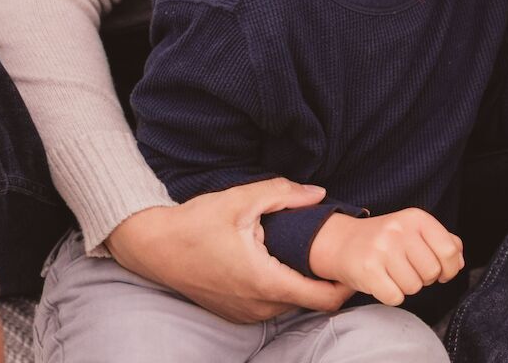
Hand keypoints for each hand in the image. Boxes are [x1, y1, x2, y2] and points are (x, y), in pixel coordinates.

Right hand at [106, 179, 353, 322]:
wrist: (152, 246)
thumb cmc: (195, 223)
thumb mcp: (240, 199)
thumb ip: (283, 194)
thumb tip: (318, 194)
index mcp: (264, 281)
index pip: (322, 299)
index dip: (345, 286)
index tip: (356, 265)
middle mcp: (257, 305)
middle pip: (308, 301)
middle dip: (324, 280)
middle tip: (334, 252)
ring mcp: (244, 314)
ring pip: (289, 304)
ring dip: (300, 283)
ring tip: (307, 254)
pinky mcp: (234, 314)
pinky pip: (269, 305)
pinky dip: (280, 288)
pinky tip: (277, 261)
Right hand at [308, 208, 463, 306]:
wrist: (344, 242)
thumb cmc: (386, 240)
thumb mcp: (415, 230)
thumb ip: (443, 241)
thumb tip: (460, 262)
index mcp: (416, 218)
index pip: (450, 250)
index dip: (450, 268)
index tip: (442, 272)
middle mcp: (399, 230)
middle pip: (432, 272)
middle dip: (425, 278)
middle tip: (411, 271)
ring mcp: (382, 249)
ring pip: (414, 287)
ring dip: (407, 287)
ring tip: (394, 274)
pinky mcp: (367, 270)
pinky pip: (395, 297)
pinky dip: (392, 295)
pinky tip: (383, 281)